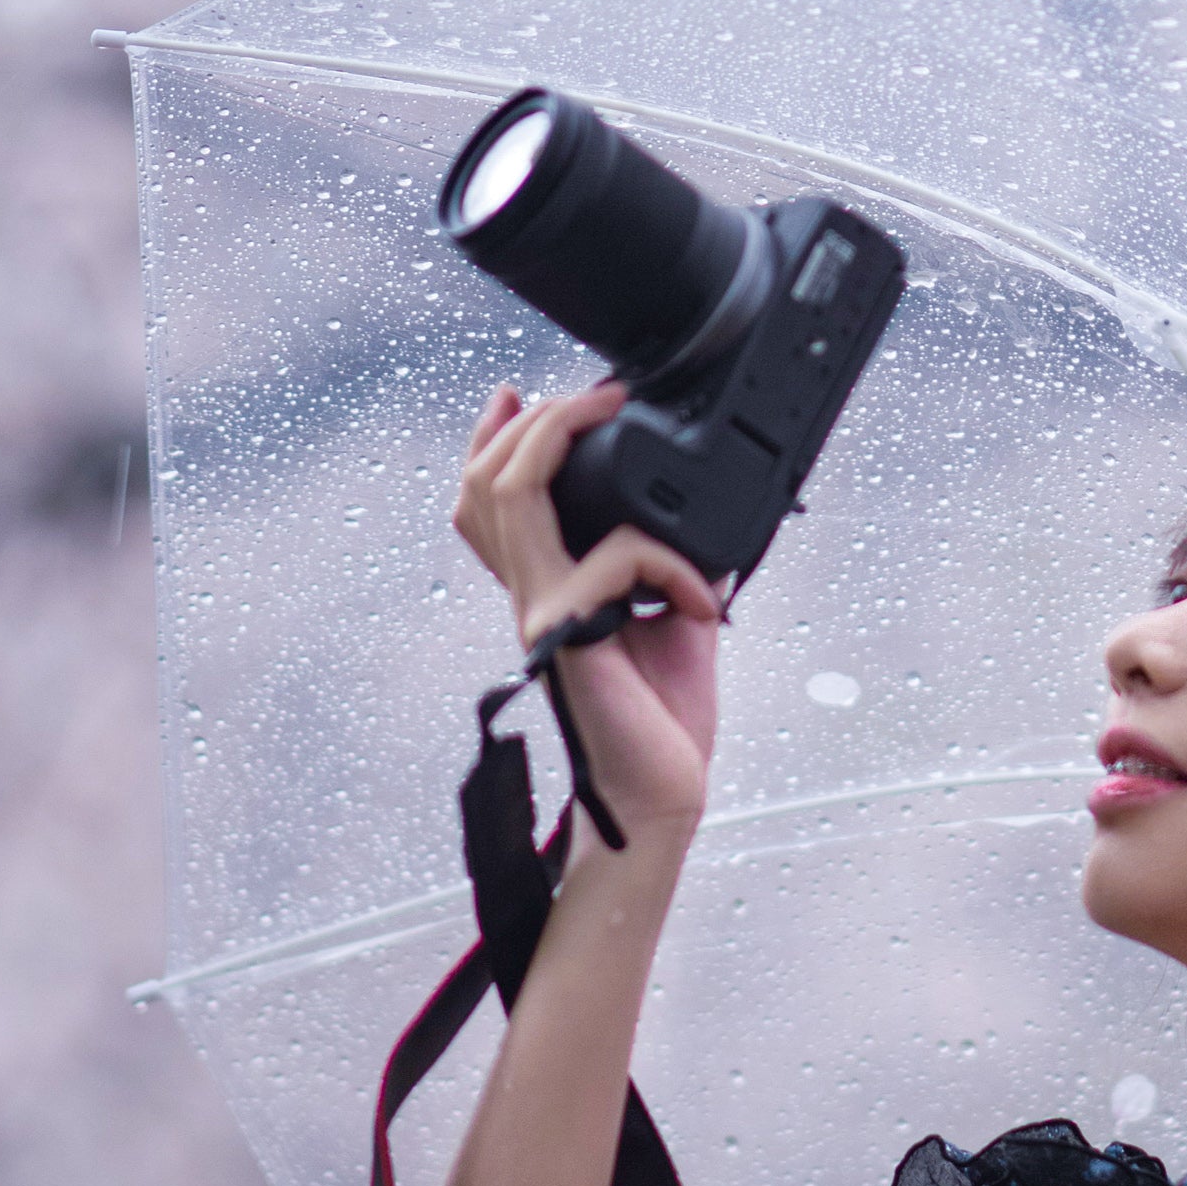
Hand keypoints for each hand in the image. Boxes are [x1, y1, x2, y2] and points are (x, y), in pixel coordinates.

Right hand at [452, 385, 723, 836]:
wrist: (663, 792)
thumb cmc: (663, 719)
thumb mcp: (673, 616)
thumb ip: (668, 564)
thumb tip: (701, 518)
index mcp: (551, 586)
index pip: (491, 502)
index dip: (490, 441)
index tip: (518, 394)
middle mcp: (533, 592)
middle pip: (483, 484)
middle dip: (529, 421)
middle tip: (587, 397)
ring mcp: (543, 611)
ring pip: (511, 496)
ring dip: (559, 441)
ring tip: (609, 421)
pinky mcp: (570, 635)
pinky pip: (613, 555)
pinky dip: (670, 561)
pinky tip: (703, 597)